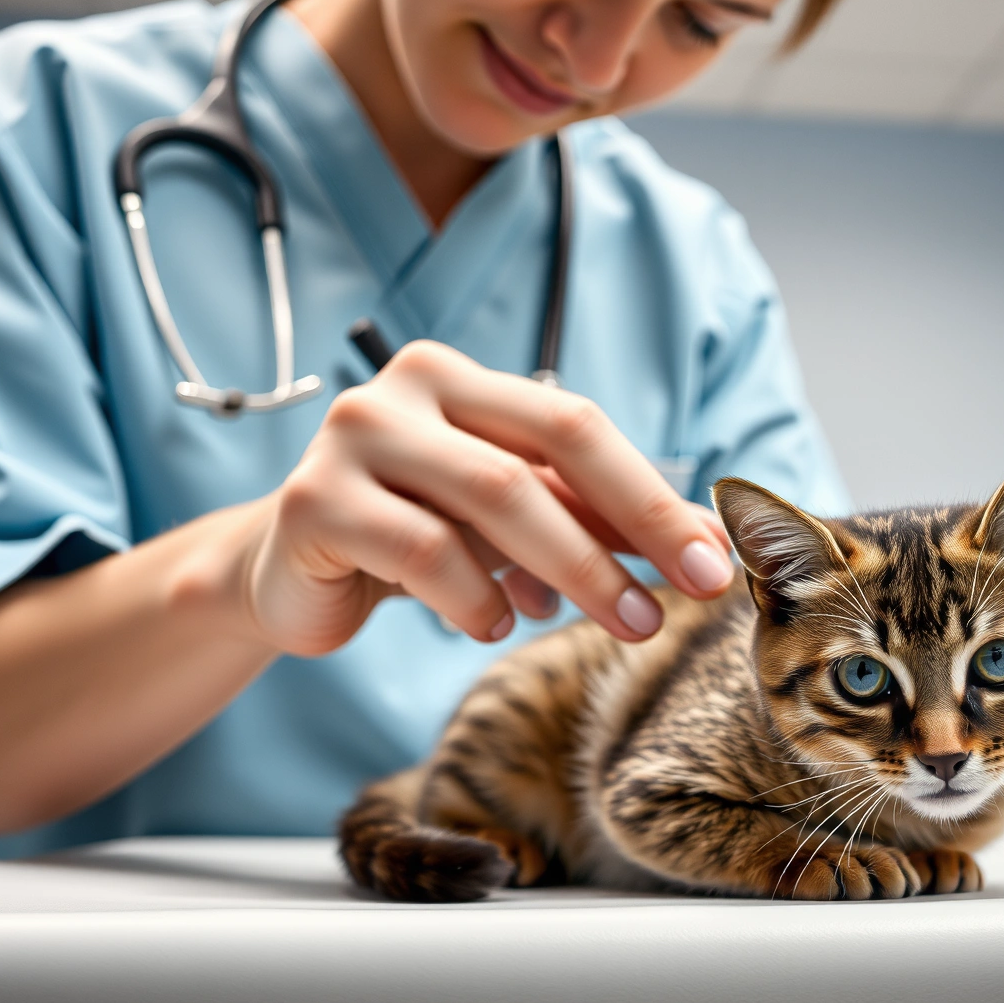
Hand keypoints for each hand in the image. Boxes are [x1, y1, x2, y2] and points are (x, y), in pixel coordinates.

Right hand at [233, 340, 734, 653]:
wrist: (290, 574)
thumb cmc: (415, 537)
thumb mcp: (514, 522)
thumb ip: (596, 519)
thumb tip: (709, 543)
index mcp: (459, 377)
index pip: (576, 426)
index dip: (651, 496)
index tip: (714, 562)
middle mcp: (404, 390)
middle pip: (540, 459)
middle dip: (620, 540)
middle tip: (669, 608)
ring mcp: (352, 439)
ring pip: (491, 502)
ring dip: (570, 572)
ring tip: (615, 624)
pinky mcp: (311, 501)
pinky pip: (421, 550)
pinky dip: (475, 597)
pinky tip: (492, 625)